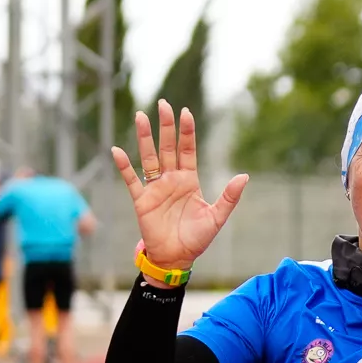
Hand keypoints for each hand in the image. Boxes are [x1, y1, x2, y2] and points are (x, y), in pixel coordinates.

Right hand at [109, 101, 246, 271]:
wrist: (176, 258)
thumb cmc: (197, 239)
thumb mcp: (217, 217)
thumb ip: (229, 197)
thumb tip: (244, 176)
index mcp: (189, 181)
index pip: (187, 150)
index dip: (186, 132)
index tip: (185, 112)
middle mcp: (171, 180)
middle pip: (167, 147)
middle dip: (165, 127)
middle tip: (163, 104)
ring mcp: (155, 188)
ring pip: (148, 157)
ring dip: (144, 138)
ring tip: (141, 116)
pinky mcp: (142, 200)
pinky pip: (131, 180)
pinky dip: (124, 166)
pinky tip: (117, 150)